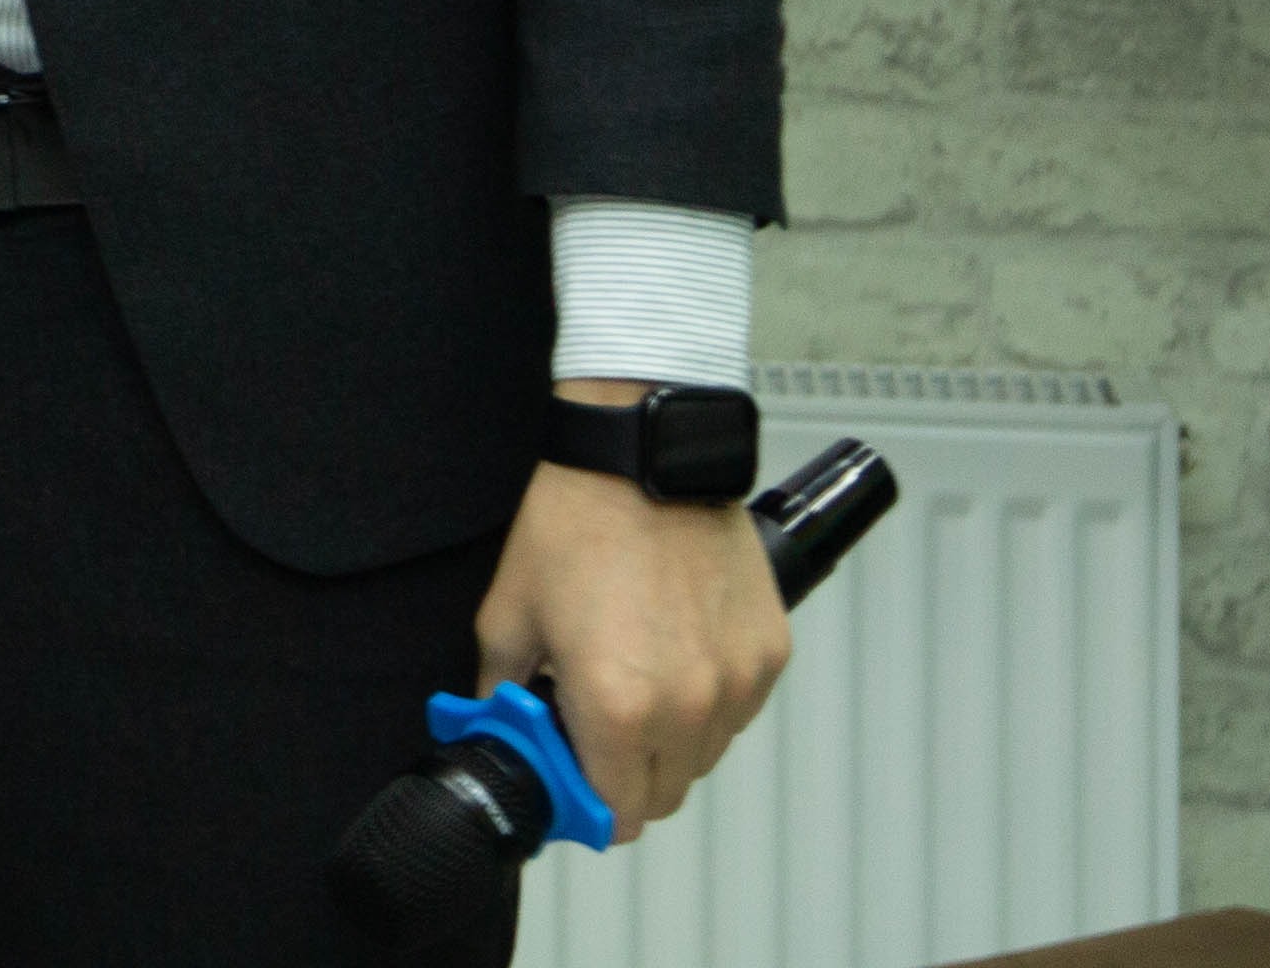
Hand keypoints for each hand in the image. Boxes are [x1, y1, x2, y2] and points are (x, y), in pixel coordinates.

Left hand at [471, 421, 788, 831]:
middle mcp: (688, 707)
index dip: (588, 806)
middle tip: (596, 728)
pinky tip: (676, 651)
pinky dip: (711, 701)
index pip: (617, 815)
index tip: (574, 782)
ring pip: (706, 756)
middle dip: (627, 776)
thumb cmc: (576, 522)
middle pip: (665, 794)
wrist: (642, 454)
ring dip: (672, 741)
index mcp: (618, 709)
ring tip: (638, 676)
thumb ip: (500, 692)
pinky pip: (739, 710)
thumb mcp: (509, 613)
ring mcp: (737, 681)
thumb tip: (500, 729)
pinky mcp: (769, 652)